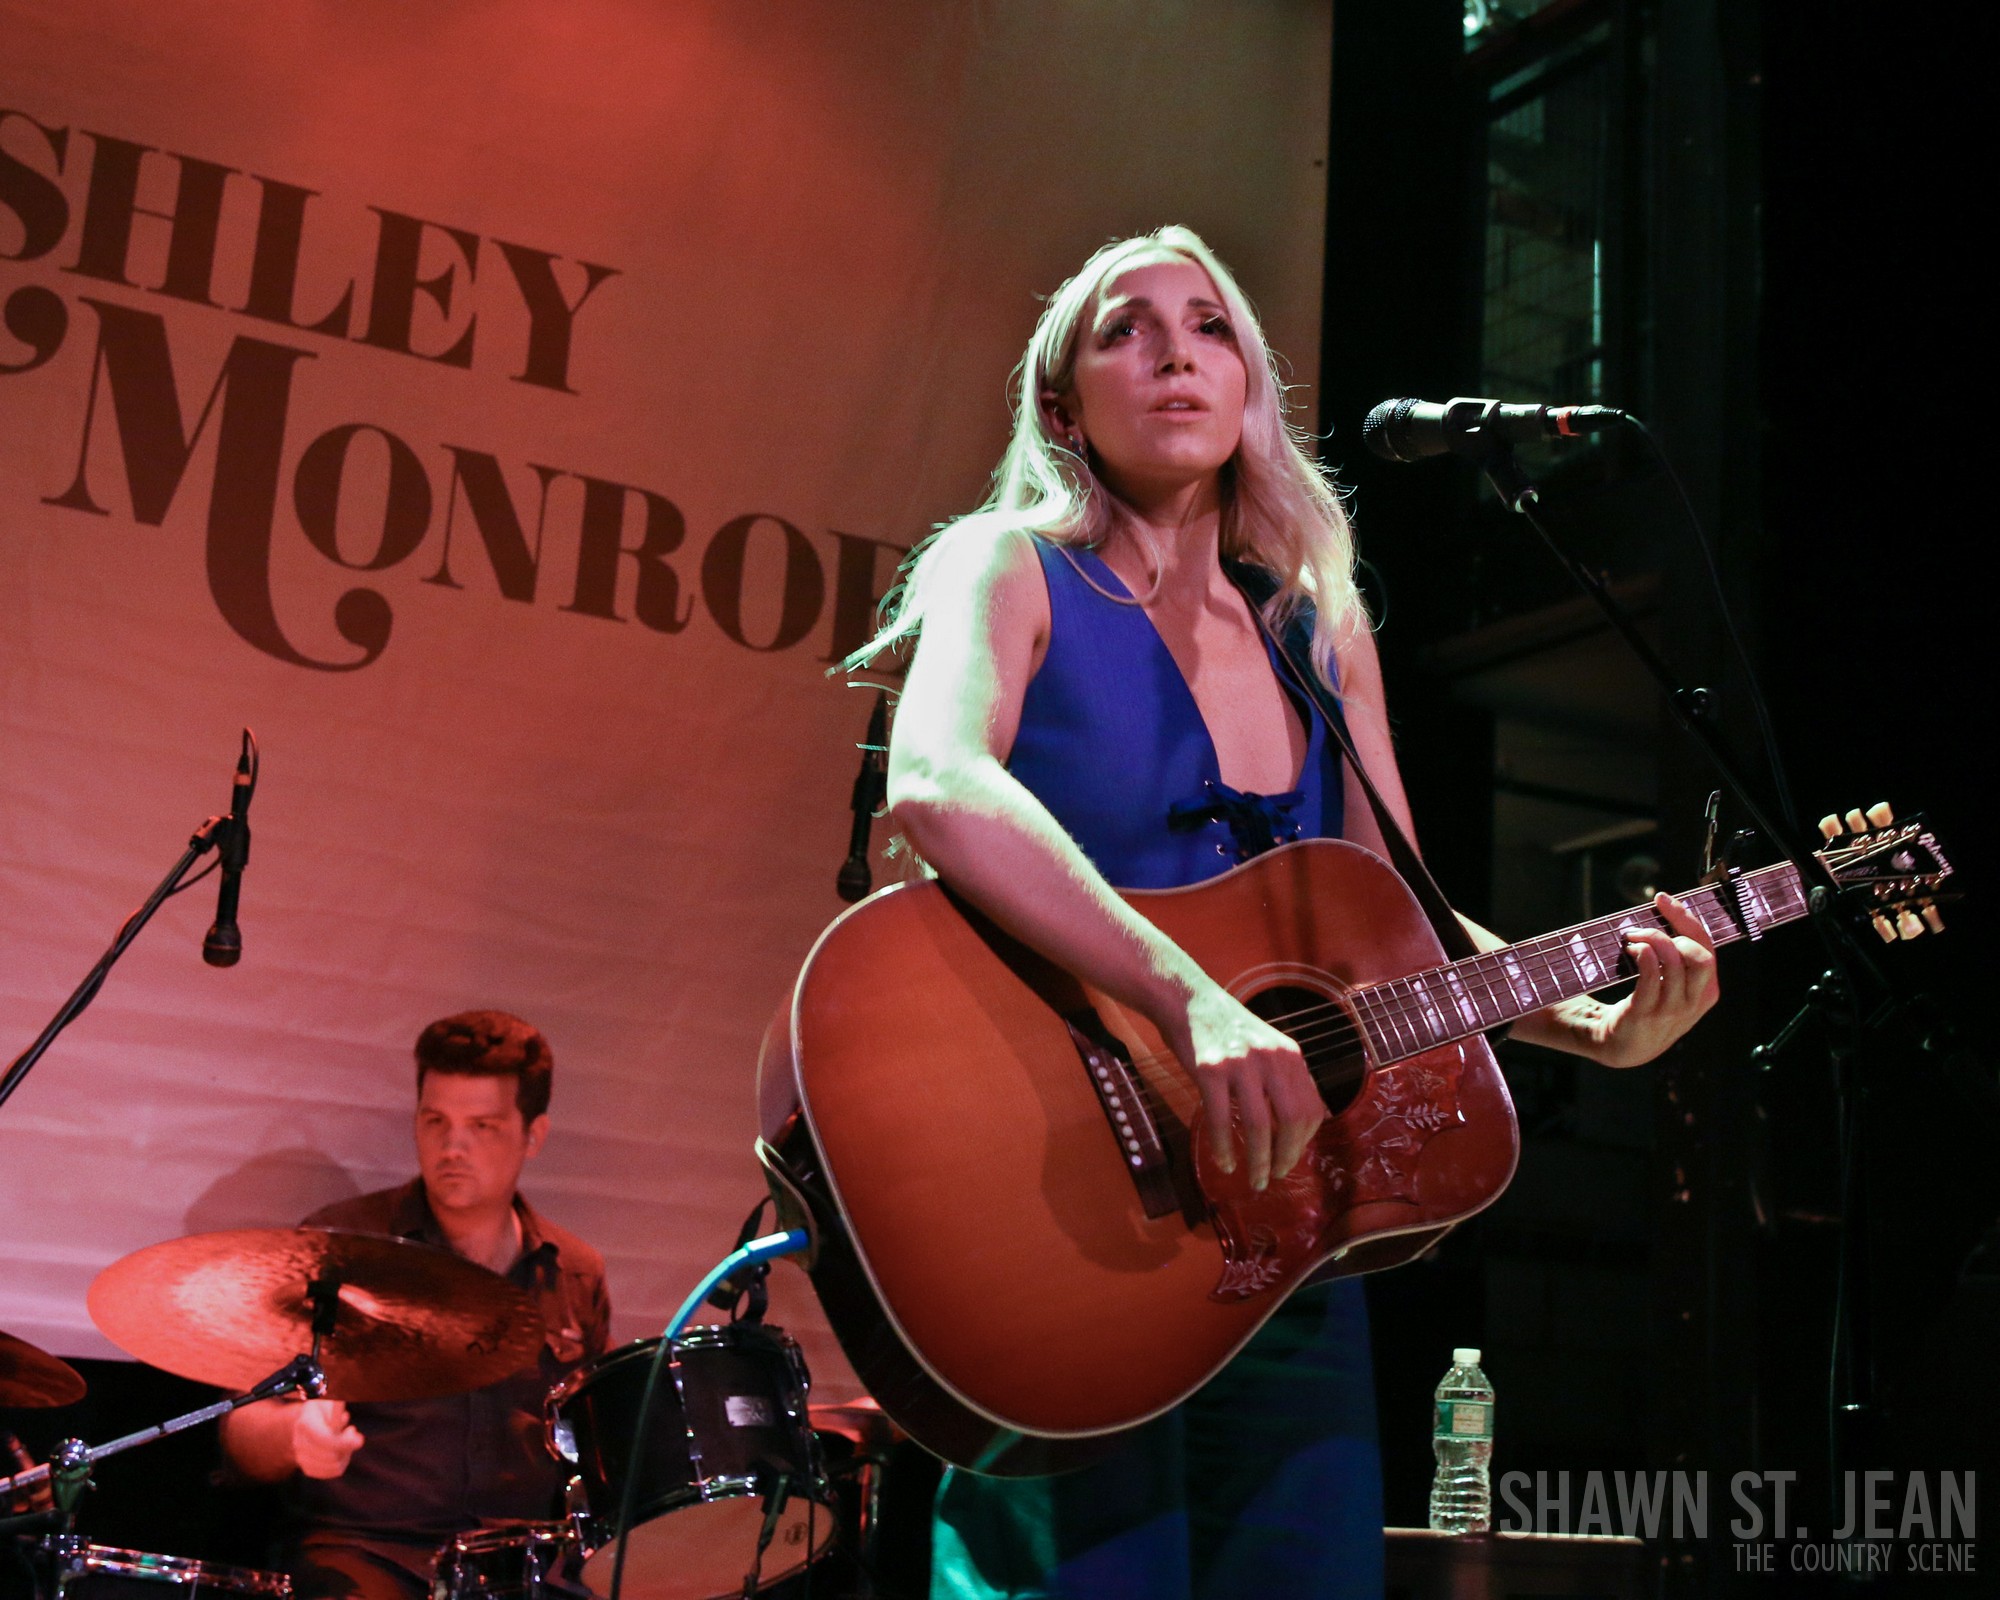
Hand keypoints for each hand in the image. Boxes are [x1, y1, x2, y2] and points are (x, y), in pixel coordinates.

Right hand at [292, 1398, 363, 1478]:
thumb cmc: (325, 1409)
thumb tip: (347, 1426)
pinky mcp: (308, 1468)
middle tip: (351, 1431)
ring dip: (346, 1454)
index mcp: (305, 1423)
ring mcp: (301, 1457)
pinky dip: (342, 1462)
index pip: (324, 1439)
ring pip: (334, 1466)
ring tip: (345, 1440)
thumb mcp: (331, 1402)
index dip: (343, 1442)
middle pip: (330, 1456)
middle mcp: (299, 1443)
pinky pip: (332, 1473)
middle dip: (347, 1447)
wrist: (308, 1419)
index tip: (360, 1440)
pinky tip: (341, 1451)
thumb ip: (338, 1413)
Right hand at [1173, 981, 1324, 1191]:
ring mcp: (1240, 1064)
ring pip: (1258, 1125)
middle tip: (1276, 1176)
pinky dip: (1223, 1148)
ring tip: (1254, 1180)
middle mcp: (1271, 1058)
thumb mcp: (1269, 1047)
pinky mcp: (1209, 1070)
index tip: (1291, 1158)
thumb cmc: (1228, 1030)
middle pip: (1291, 1120)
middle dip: (1286, 1157)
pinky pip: (1220, 1119)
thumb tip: (1306, 1122)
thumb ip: (1286, 1078)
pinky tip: (1224, 1162)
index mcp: (1290, 1055)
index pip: (1311, 1109)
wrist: (1189, 1001)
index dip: (1304, 1141)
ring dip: (1258, 1161)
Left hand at [1557, 892, 1719, 1066]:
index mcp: (1707, 991)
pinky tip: (1631, 950)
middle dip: (1677, 931)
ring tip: (1632, 938)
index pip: (1708, 948)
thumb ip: (1678, 956)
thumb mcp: (1673, 984)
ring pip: (1675, 963)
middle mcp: (1694, 1001)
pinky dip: (1643, 956)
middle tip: (1646, 926)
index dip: (1687, 919)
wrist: (1624, 1046)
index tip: (1664, 899)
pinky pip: (1650, 977)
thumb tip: (1668, 909)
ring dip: (1652, 941)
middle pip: (1702, 956)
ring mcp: (1671, 1010)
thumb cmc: (1649, 1005)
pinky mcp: (1645, 1013)